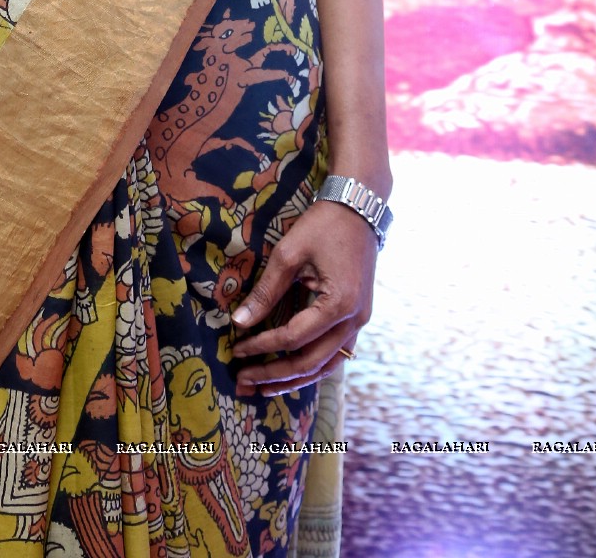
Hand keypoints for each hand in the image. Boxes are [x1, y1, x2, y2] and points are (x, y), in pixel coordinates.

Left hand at [230, 202, 376, 392]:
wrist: (359, 208)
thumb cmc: (323, 226)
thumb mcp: (289, 254)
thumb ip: (265, 291)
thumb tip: (239, 322)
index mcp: (339, 304)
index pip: (294, 338)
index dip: (262, 346)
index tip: (236, 349)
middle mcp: (354, 321)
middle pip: (311, 362)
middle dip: (275, 374)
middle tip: (243, 381)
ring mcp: (360, 322)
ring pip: (326, 365)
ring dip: (293, 379)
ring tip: (262, 387)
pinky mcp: (357, 318)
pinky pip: (334, 353)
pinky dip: (311, 366)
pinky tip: (289, 372)